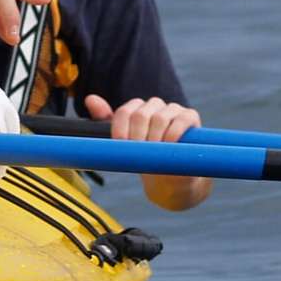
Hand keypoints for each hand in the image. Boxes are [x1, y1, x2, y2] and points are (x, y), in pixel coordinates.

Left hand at [84, 94, 213, 211]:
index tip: (121, 145)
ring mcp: (174, 110)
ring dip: (154, 138)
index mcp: (138, 110)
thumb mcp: (125, 145)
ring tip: (155, 153)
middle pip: (140, 114)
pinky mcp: (191, 117)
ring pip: (159, 117)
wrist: (172, 181)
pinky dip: (173, 134)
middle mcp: (155, 106)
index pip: (125, 111)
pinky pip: (181, 119)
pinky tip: (170, 146)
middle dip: (137, 136)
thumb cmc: (148, 161)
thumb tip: (90, 99)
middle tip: (139, 152)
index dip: (120, 129)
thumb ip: (107, 122)